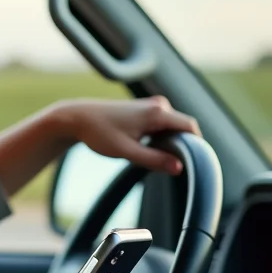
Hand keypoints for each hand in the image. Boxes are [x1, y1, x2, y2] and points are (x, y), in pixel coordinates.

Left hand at [57, 96, 199, 174]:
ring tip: (150, 155)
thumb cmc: (99, 133)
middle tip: (165, 163)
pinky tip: (144, 147)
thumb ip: (154, 160)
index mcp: (157, 112)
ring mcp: (151, 105)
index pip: (191, 128)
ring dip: (167, 142)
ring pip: (171, 127)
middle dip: (179, 145)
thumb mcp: (127, 151)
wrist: (77, 118)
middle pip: (182, 127)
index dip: (195, 146)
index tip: (189, 163)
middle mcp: (158, 104)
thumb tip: (179, 167)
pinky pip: (162, 124)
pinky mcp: (144, 108)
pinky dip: (159, 137)